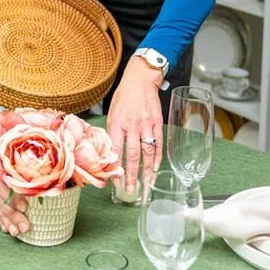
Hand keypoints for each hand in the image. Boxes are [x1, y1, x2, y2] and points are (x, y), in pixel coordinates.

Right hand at [0, 117, 29, 235]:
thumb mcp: (2, 122)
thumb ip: (18, 125)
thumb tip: (37, 128)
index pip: (0, 179)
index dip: (11, 194)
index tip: (25, 205)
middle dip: (11, 213)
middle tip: (25, 227)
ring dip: (5, 219)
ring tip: (17, 232)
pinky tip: (6, 227)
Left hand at [106, 56, 163, 194]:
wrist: (140, 79)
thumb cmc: (124, 96)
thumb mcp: (112, 111)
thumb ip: (112, 131)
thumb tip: (110, 151)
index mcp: (117, 122)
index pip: (116, 149)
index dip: (116, 166)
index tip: (115, 181)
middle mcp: (132, 124)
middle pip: (132, 155)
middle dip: (131, 175)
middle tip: (131, 190)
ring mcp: (146, 124)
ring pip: (147, 152)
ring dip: (147, 171)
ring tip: (146, 185)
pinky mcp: (157, 122)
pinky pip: (158, 144)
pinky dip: (158, 158)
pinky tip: (156, 168)